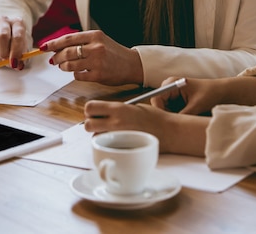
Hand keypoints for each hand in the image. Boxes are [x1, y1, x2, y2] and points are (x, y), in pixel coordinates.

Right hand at [0, 17, 28, 69]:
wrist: (0, 42)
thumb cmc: (11, 46)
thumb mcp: (18, 51)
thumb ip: (19, 59)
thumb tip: (17, 65)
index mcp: (17, 23)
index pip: (18, 35)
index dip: (16, 50)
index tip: (13, 62)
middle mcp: (4, 21)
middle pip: (3, 35)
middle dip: (4, 51)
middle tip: (4, 58)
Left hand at [41, 29, 143, 85]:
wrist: (132, 64)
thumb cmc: (114, 52)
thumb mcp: (100, 40)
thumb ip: (82, 42)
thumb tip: (59, 47)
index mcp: (95, 36)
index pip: (68, 38)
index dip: (54, 43)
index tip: (45, 46)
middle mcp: (96, 47)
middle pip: (67, 52)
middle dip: (56, 57)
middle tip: (53, 60)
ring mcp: (97, 62)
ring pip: (70, 65)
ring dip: (63, 66)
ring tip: (64, 66)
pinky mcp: (98, 75)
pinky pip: (78, 76)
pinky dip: (75, 74)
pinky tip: (78, 72)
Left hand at [83, 99, 207, 154]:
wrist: (168, 131)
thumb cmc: (154, 117)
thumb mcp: (133, 107)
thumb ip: (117, 110)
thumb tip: (103, 113)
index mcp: (118, 108)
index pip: (89, 107)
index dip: (91, 110)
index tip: (96, 112)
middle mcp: (115, 122)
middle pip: (87, 124)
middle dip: (91, 124)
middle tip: (101, 124)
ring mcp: (118, 137)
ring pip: (94, 137)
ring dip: (99, 135)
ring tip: (111, 134)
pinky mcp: (122, 150)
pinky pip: (106, 148)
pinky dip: (108, 146)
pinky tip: (117, 143)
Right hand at [151, 75, 255, 113]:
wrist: (223, 93)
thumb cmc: (211, 94)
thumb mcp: (196, 106)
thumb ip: (182, 115)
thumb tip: (172, 126)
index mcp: (171, 83)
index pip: (156, 99)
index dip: (160, 112)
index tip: (169, 123)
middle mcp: (169, 88)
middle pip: (159, 107)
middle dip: (168, 116)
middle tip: (181, 123)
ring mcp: (173, 96)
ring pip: (166, 112)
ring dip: (175, 118)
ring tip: (189, 119)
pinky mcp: (178, 103)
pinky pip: (173, 114)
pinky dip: (179, 118)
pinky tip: (190, 119)